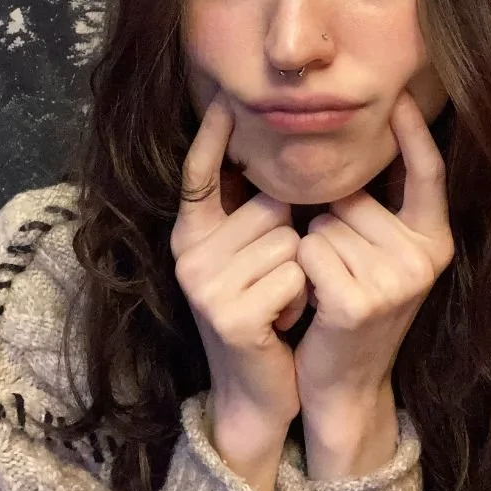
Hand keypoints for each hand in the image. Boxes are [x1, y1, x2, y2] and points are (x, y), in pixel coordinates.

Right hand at [172, 98, 306, 490]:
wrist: (260, 391)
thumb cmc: (267, 315)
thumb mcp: (253, 259)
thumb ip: (253, 213)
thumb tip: (274, 158)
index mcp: (192, 234)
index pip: (198, 175)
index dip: (210, 136)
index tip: (224, 98)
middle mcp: (188, 254)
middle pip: (269, 205)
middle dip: (292, 237)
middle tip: (278, 281)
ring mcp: (204, 284)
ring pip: (288, 241)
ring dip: (301, 273)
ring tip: (282, 303)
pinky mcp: (229, 314)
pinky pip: (294, 276)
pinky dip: (302, 300)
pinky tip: (283, 324)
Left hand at [293, 92, 453, 478]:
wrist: (343, 382)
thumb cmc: (348, 306)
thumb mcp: (377, 255)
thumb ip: (377, 209)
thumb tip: (354, 144)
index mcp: (434, 240)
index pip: (427, 174)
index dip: (413, 134)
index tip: (398, 95)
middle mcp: (425, 258)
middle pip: (351, 198)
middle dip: (328, 223)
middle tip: (339, 272)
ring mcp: (396, 281)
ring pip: (323, 224)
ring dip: (311, 250)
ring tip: (328, 289)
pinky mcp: (360, 302)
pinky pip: (308, 252)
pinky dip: (299, 272)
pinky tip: (315, 303)